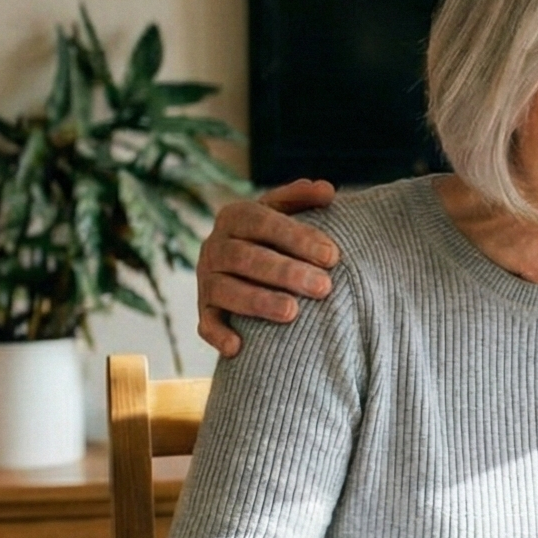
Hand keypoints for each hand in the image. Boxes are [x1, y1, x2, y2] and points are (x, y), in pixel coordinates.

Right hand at [196, 180, 339, 356]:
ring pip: (225, 290)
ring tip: (293, 312)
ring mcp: (207, 279)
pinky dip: (219, 335)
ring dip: (258, 301)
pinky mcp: (204, 310)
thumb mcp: (285, 212)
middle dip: (286, 273)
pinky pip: (206, 324)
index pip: (263, 221)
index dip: (297, 237)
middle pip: (245, 258)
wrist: (245, 265)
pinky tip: (239, 347)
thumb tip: (327, 189)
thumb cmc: (275, 236)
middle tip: (324, 287)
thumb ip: (303, 199)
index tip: (332, 256)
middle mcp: (215, 246)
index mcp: (235, 216)